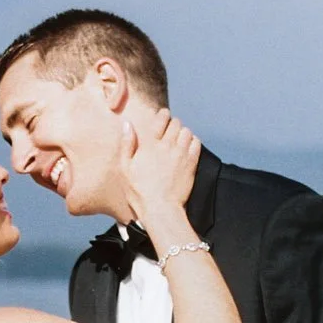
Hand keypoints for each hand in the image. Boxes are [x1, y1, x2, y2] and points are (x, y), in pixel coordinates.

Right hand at [119, 112, 201, 227]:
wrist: (160, 208)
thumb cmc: (139, 191)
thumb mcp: (125, 168)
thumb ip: (127, 144)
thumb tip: (127, 125)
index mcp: (150, 144)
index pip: (161, 119)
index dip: (163, 115)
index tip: (162, 116)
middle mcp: (167, 146)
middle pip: (176, 124)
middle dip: (173, 124)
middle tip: (169, 130)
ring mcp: (181, 154)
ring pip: (187, 132)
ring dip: (183, 132)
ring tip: (178, 139)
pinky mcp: (191, 164)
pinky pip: (196, 144)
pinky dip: (192, 142)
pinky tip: (186, 147)